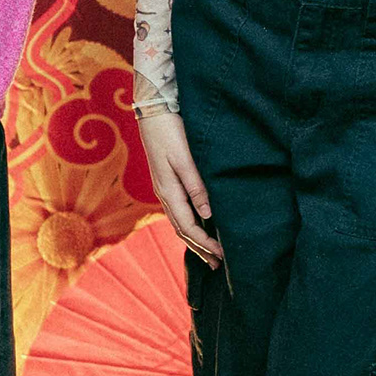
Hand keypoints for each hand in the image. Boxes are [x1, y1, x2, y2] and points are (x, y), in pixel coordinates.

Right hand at [138, 109, 219, 265]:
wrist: (153, 110)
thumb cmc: (171, 131)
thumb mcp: (184, 159)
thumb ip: (196, 186)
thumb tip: (207, 216)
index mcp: (168, 191)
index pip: (188, 226)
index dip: (205, 243)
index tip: (222, 255)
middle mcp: (164, 193)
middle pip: (182, 230)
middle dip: (199, 248)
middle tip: (217, 264)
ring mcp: (164, 188)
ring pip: (180, 222)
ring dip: (194, 239)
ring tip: (208, 253)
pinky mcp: (167, 181)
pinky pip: (178, 211)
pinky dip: (189, 225)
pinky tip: (198, 226)